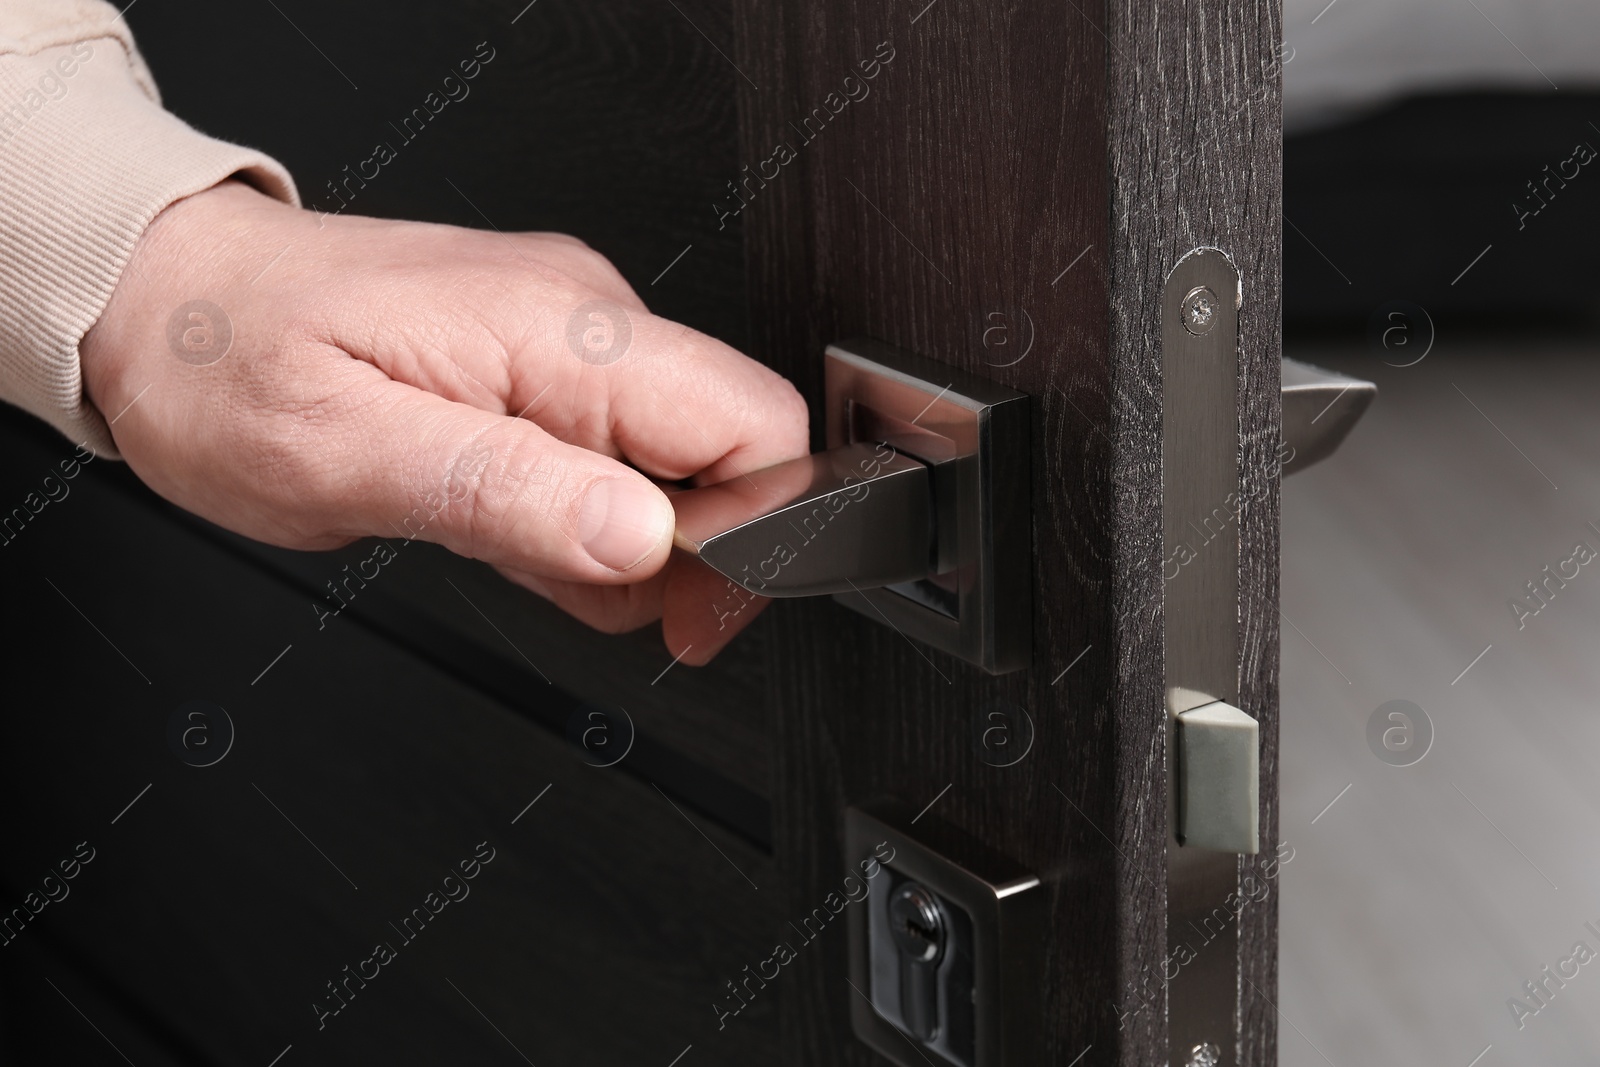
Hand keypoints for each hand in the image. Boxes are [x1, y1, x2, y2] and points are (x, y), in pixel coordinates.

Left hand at [79, 180, 808, 663]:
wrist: (169, 299)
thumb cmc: (226, 363)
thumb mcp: (342, 456)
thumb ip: (503, 493)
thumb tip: (645, 539)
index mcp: (559, 329)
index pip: (753, 422)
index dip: (748, 534)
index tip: (678, 607)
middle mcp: (587, 318)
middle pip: (733, 454)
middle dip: (678, 556)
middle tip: (561, 580)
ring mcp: (572, 340)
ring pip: (680, 472)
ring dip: (612, 546)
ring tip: (495, 535)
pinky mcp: (551, 365)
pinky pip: (621, 462)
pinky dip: (578, 520)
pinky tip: (498, 514)